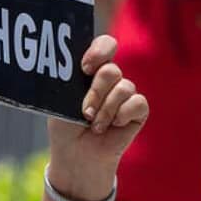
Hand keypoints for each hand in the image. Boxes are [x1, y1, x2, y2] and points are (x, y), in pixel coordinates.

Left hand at [46, 35, 147, 195]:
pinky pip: (137, 102)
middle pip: (111, 69)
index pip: (105, 46)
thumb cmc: (66, 126)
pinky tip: (113, 127)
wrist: (77, 155)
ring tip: (94, 125)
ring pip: (124, 87)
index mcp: (92, 69)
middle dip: (96, 92)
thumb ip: (70, 83)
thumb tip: (76, 68)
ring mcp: (126, 93)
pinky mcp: (138, 110)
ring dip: (105, 110)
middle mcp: (111, 78)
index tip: (85, 68)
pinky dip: (122, 115)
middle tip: (84, 111)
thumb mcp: (61, 102)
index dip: (99, 51)